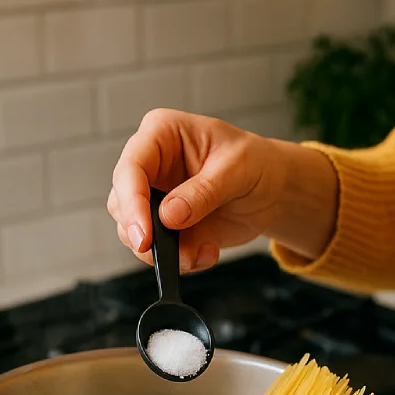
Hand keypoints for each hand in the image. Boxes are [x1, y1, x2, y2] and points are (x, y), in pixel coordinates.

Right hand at [108, 108, 336, 271]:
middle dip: (140, 232)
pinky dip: (178, 260)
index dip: (132, 202)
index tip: (144, 234)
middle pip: (122, 201)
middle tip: (162, 253)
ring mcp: (155, 198)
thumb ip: (204, 191)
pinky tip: (207, 253)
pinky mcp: (165, 226)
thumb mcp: (238, 169)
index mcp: (162, 134)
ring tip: (201, 253)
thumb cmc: (255, 163)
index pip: (132, 166)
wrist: (272, 190)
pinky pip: (157, 250)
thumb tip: (169, 216)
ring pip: (133, 230)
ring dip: (163, 252)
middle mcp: (151, 165)